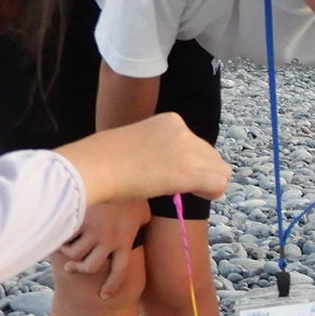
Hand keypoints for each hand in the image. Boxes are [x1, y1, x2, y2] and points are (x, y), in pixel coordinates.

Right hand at [56, 113, 230, 204]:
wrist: (94, 166)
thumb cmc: (104, 159)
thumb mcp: (139, 143)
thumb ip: (160, 149)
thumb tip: (170, 168)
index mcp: (171, 120)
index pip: (197, 144)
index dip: (188, 162)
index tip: (169, 172)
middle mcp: (184, 131)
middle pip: (211, 156)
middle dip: (201, 172)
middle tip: (177, 185)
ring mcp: (188, 150)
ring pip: (220, 170)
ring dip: (206, 182)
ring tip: (183, 191)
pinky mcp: (190, 171)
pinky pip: (218, 184)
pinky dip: (210, 193)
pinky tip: (193, 195)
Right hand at [59, 199, 150, 296]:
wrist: (119, 173)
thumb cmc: (132, 192)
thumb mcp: (143, 211)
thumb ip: (141, 222)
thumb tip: (142, 224)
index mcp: (124, 241)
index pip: (119, 272)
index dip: (111, 286)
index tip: (104, 297)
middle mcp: (108, 240)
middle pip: (90, 267)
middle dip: (80, 270)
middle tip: (72, 267)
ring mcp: (92, 230)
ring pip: (74, 254)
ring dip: (67, 252)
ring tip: (63, 246)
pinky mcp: (79, 220)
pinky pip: (64, 235)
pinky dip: (59, 236)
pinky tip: (56, 231)